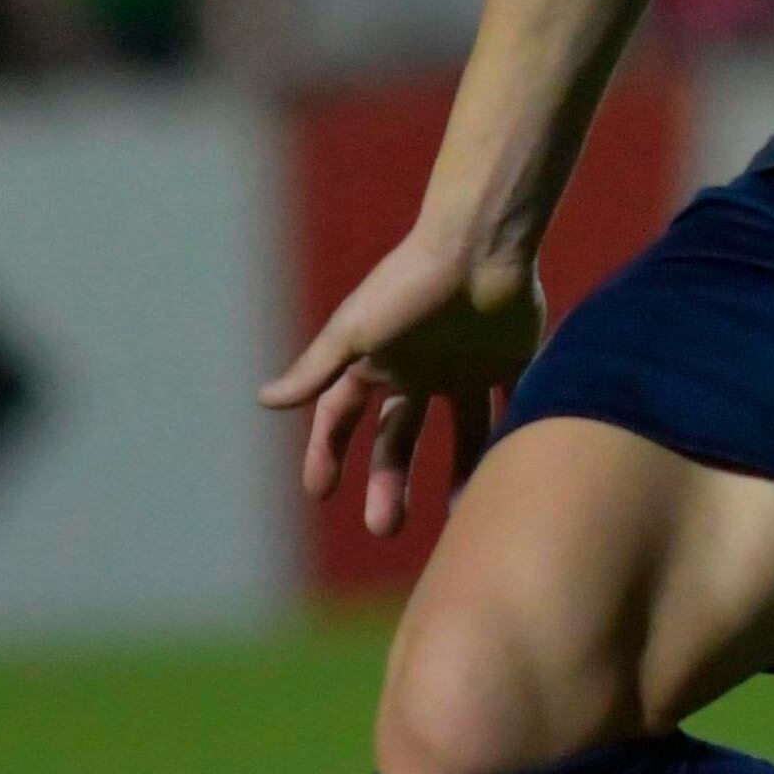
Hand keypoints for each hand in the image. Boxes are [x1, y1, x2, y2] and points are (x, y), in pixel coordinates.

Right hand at [257, 230, 542, 536]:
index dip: (328, 454)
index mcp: (377, 361)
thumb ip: (316, 368)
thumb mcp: (356, 331)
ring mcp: (464, 366)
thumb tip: (263, 400)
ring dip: (460, 471)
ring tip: (461, 512)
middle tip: (386, 527)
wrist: (481, 246)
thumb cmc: (410, 285)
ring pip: (462, 432)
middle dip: (389, 482)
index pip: (341, 418)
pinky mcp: (509, 359)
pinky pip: (510, 407)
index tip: (320, 494)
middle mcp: (419, 368)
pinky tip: (509, 476)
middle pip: (398, 437)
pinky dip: (509, 438)